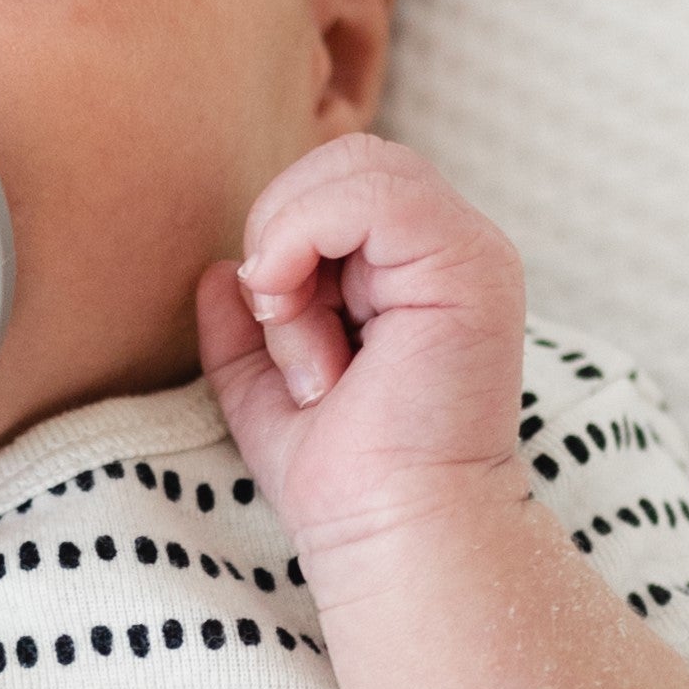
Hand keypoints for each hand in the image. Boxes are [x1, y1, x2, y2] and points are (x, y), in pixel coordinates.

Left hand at [197, 134, 529, 603]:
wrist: (392, 530)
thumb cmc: (341, 477)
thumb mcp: (265, 390)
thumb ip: (243, 326)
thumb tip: (217, 271)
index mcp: (412, 268)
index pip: (334, 183)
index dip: (280, 234)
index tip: (272, 321)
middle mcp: (450, 248)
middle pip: (345, 158)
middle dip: (281, 231)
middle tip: (281, 321)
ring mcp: (469, 251)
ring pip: (356, 165)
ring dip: (292, 248)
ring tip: (305, 338)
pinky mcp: (470, 265)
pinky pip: (372, 192)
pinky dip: (303, 241)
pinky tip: (301, 317)